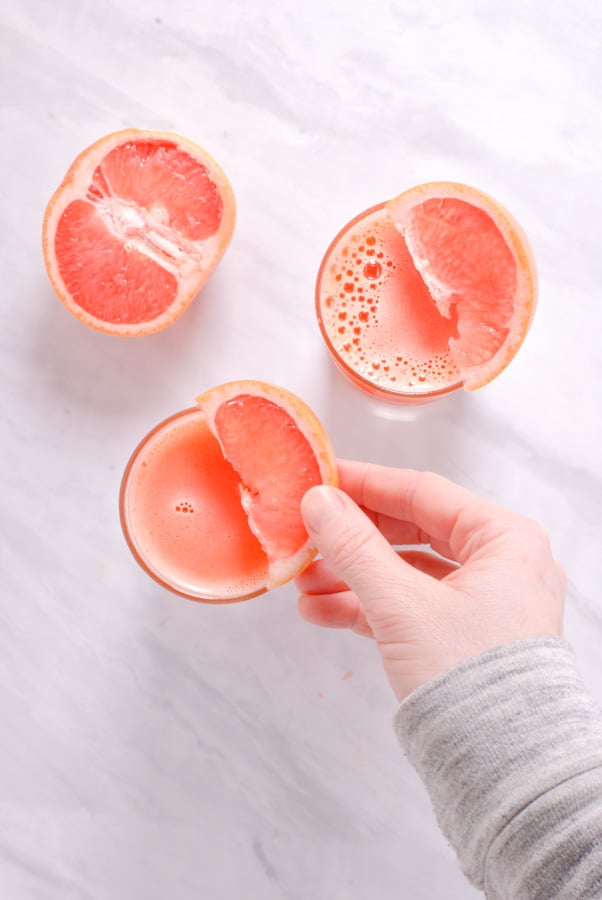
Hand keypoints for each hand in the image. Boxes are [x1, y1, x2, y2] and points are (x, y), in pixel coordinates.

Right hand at [295, 460, 564, 701]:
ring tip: (301, 583)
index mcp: (503, 539)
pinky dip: (365, 608)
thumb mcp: (401, 603)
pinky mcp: (462, 639)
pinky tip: (319, 612)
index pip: (422, 493)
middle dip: (352, 539)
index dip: (365, 484)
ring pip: (404, 574)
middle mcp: (499, 565)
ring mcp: (481, 604)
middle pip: (410, 533)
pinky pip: (407, 609)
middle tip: (306, 533)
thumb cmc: (471, 678)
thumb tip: (318, 502)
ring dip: (351, 577)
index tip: (321, 478)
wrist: (504, 770)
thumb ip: (355, 547)